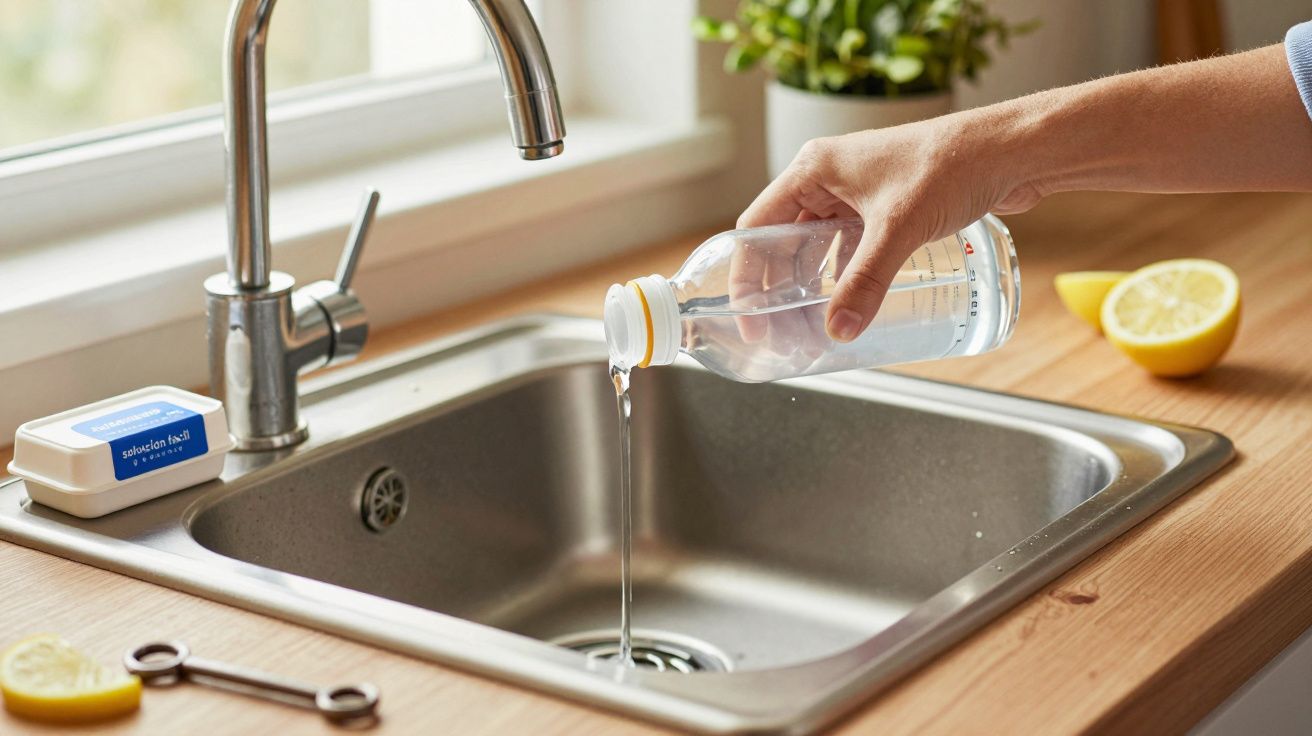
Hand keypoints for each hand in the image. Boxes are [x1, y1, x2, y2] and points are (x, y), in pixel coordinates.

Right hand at [737, 112, 1040, 341]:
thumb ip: (866, 283)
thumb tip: (839, 330)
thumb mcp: (898, 229)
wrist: (1011, 151)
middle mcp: (828, 179)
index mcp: (813, 169)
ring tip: (807, 327)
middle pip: (783, 242)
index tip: (748, 315)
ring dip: (810, 286)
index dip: (747, 275)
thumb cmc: (952, 165)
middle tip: (779, 332)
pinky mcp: (885, 209)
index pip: (756, 227)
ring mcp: (857, 194)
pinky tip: (848, 305)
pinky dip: (843, 278)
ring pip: (817, 248)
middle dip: (778, 289)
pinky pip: (849, 249)